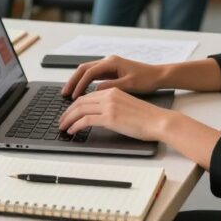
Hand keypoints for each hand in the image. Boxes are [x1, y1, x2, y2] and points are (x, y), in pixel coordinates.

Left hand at [58, 87, 174, 140]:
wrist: (159, 121)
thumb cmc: (146, 117)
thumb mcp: (126, 105)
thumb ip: (112, 106)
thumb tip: (99, 116)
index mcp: (113, 90)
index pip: (87, 96)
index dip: (74, 105)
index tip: (69, 114)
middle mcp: (109, 95)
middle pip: (80, 101)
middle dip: (67, 112)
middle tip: (61, 121)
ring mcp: (109, 106)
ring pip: (80, 110)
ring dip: (68, 119)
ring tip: (63, 127)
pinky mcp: (110, 117)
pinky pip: (86, 120)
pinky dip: (76, 126)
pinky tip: (72, 131)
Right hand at [61, 55, 163, 98]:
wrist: (158, 76)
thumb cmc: (147, 79)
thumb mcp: (129, 85)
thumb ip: (111, 87)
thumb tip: (95, 91)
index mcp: (112, 62)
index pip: (89, 72)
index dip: (79, 85)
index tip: (73, 96)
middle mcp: (108, 61)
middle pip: (83, 69)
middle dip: (73, 81)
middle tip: (64, 93)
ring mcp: (109, 65)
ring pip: (87, 71)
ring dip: (77, 81)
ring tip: (69, 93)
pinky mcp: (111, 71)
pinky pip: (93, 75)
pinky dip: (85, 83)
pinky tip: (81, 92)